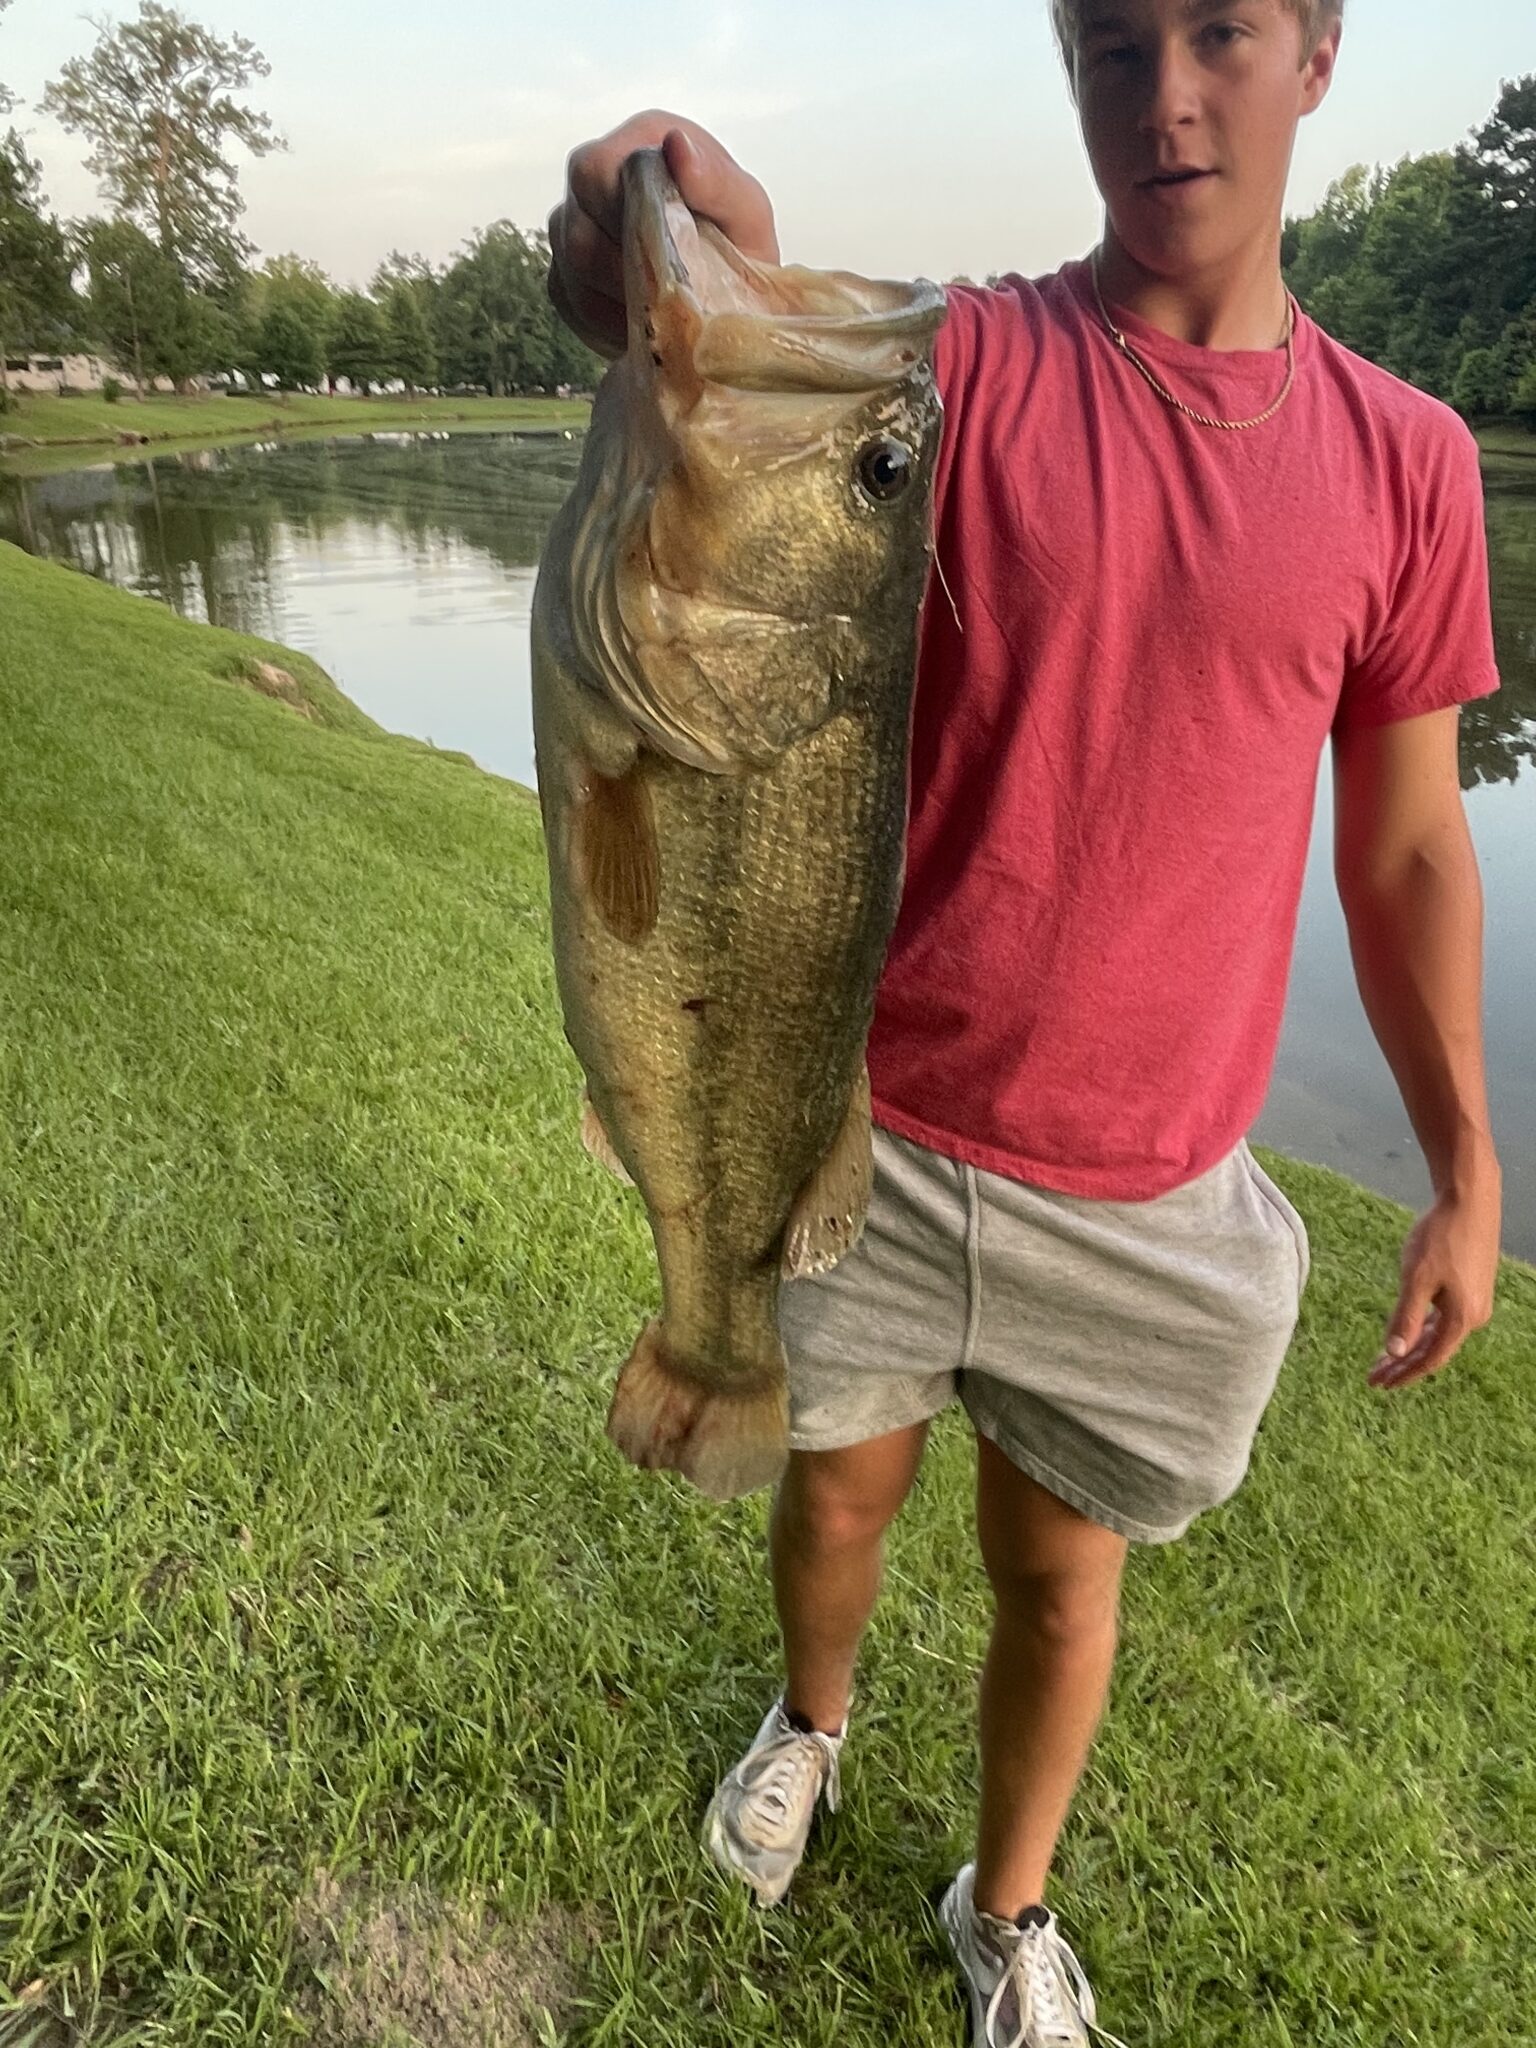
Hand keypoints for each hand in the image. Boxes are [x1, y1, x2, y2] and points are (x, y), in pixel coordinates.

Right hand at [547, 111, 779, 359]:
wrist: (731, 289)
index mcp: (638, 143)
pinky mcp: (564, 271)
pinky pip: (569, 301)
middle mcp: (593, 174)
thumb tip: (677, 146)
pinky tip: (640, 324)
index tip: (668, 258)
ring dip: (616, 302)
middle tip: (667, 298)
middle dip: (624, 273)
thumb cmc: (738, 243)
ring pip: (570, 270)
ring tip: (659, 314)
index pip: (596, 173)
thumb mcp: (746, 212)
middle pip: (576, 229)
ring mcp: (570, 223)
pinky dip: (605, 322)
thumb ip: (717, 179)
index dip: (624, 222)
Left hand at [1369, 1173, 1500, 1389]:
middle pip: (1434, 1350)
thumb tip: (1395, 1353)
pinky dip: (1424, 1327)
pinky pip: (1445, 1318)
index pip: (1429, 1359)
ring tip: (1385, 1359)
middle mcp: (1474, 1316)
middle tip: (1375, 1377)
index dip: (1403, 1374)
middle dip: (1403, 1365)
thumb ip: (1406, 1317)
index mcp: (1462, 1318)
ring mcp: (1476, 1301)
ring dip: (1412, 1347)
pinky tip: (1409, 1329)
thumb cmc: (1440, 1236)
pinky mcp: (1472, 1287)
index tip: (1378, 1383)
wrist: (1469, 1199)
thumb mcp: (1416, 1278)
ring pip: (1439, 1335)